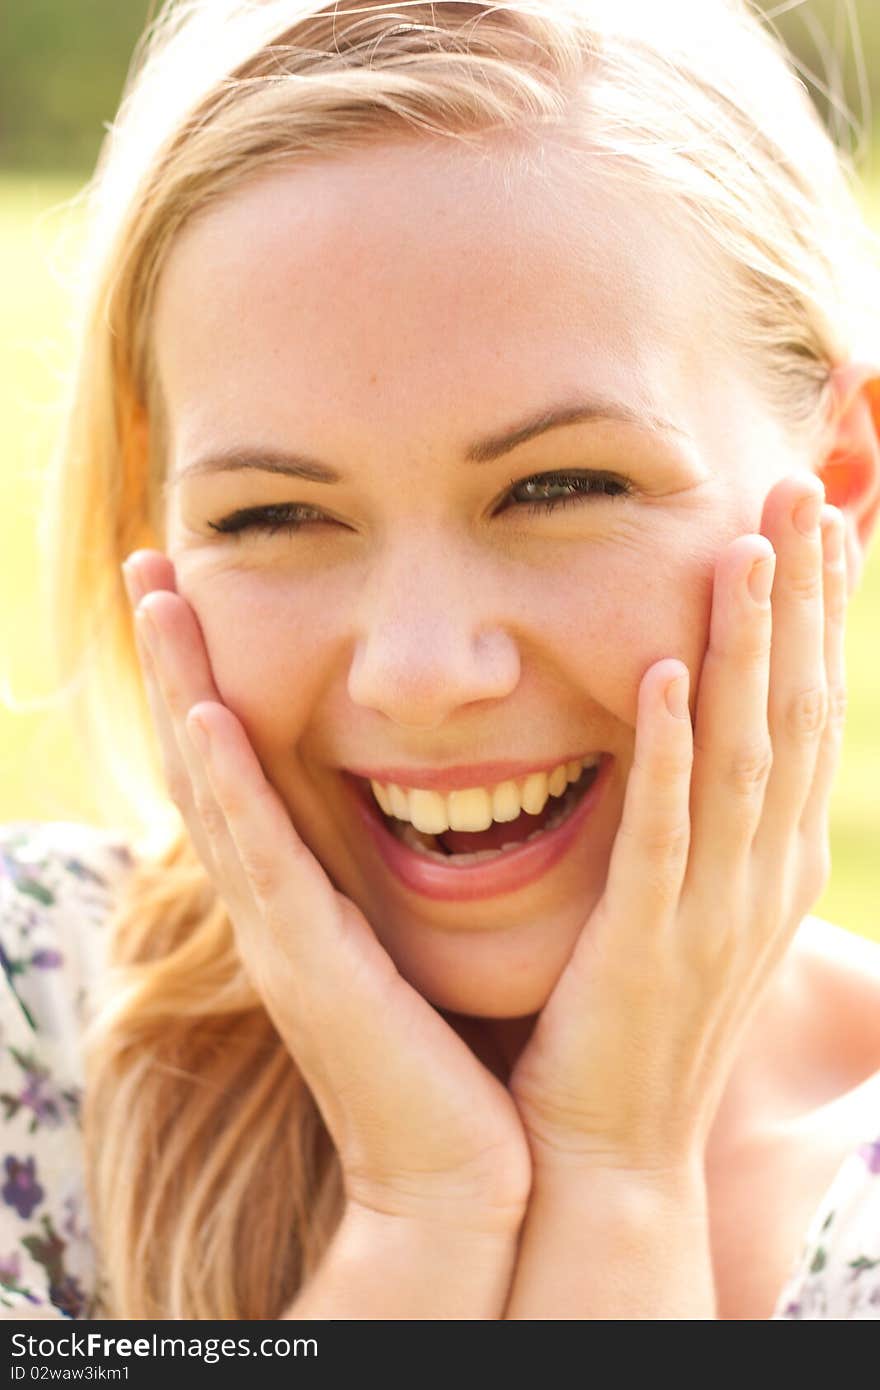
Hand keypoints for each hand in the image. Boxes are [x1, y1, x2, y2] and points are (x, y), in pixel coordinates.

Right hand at [122, 552, 530, 1233]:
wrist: (451, 1168)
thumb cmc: (440, 1051)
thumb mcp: (401, 935)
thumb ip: (390, 868)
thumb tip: (431, 789)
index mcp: (296, 888)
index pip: (236, 761)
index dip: (204, 676)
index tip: (191, 591)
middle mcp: (269, 900)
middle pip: (202, 757)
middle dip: (174, 660)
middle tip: (148, 567)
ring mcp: (276, 930)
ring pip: (213, 790)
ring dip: (181, 691)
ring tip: (157, 601)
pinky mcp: (307, 964)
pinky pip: (260, 859)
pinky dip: (228, 787)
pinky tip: (209, 716)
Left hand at [507, 475, 846, 1177]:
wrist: (612, 1145)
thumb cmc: (642, 1018)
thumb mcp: (699, 909)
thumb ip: (710, 825)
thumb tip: (703, 734)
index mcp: (776, 861)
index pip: (813, 714)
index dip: (821, 617)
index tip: (820, 527)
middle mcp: (764, 875)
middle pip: (799, 712)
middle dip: (802, 600)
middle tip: (800, 492)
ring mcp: (714, 909)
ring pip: (745, 754)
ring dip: (749, 648)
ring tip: (744, 548)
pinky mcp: (646, 940)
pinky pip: (664, 829)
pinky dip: (670, 748)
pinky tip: (665, 672)